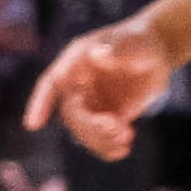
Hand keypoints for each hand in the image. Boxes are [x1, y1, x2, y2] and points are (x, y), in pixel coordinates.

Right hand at [21, 16, 179, 159]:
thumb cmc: (141, 40)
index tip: (33, 125)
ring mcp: (92, 102)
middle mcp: (79, 83)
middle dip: (91, 127)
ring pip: (83, 130)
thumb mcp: (133, 43)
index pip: (52, 83)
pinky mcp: (106, 116)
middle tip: (120, 129)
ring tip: (127, 136)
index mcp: (77, 61)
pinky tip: (123, 150)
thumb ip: (117, 49)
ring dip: (101, 140)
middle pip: (71, 114)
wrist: (157, 52)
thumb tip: (97, 54)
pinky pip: (99, 138)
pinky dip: (108, 148)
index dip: (40, 102)